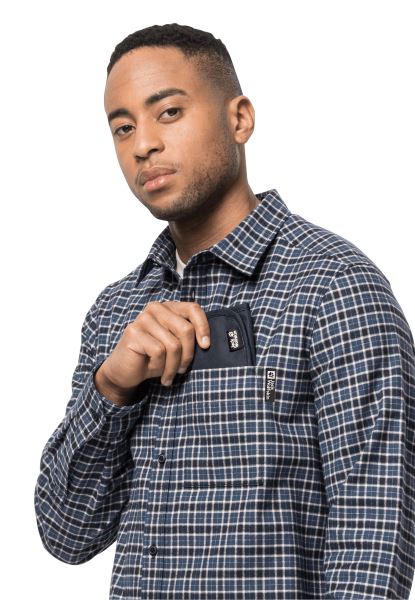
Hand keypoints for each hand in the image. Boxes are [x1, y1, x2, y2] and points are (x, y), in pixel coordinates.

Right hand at [94, 301, 209, 403]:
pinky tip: (155, 371)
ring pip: (173, 344)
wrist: (126, 371)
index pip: (193, 309)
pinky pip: (159, 351)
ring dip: (174, 366)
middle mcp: (156, 308)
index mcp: (169, 308)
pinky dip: (160, 366)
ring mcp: (143, 319)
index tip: (206, 346)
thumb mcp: (175, 346)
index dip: (203, 327)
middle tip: (182, 369)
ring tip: (169, 375)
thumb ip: (188, 339)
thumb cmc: (154, 358)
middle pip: (186, 329)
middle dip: (188, 354)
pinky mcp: (133, 332)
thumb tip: (207, 343)